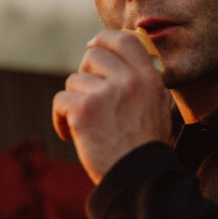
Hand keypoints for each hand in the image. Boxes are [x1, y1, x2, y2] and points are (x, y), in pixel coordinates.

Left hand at [53, 29, 173, 183]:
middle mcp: (130, 81)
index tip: (92, 47)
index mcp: (149, 78)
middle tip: (86, 97)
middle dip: (85, 74)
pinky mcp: (84, 110)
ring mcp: (106, 94)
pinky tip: (69, 134)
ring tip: (83, 125)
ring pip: (74, 80)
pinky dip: (60, 118)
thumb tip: (118, 63)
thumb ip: (142, 84)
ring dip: (74, 101)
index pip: (125, 40)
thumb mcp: (157, 108)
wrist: (138, 179)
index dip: (104, 39)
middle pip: (93, 56)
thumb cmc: (145, 149)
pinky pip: (60, 100)